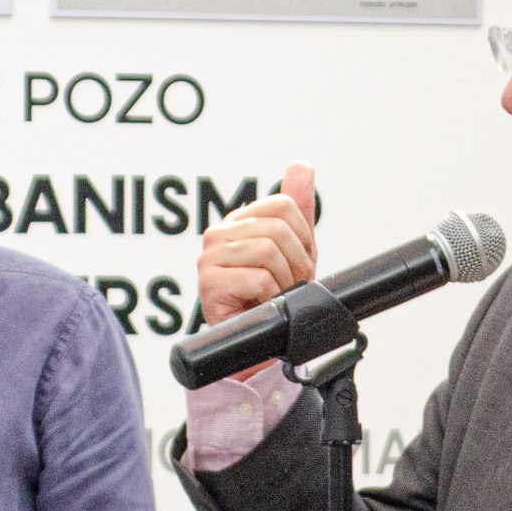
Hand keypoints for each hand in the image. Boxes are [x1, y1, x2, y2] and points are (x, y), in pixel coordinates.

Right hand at [195, 163, 318, 361]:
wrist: (256, 344)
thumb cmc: (270, 297)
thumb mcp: (292, 248)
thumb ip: (296, 205)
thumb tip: (301, 165)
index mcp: (237, 222)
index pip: (283, 205)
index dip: (302, 238)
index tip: (296, 263)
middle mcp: (218, 235)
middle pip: (278, 228)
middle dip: (296, 262)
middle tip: (288, 284)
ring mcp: (210, 258)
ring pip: (269, 251)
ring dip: (284, 281)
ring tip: (274, 295)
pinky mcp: (209, 282)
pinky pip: (260, 277)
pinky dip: (271, 295)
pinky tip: (261, 305)